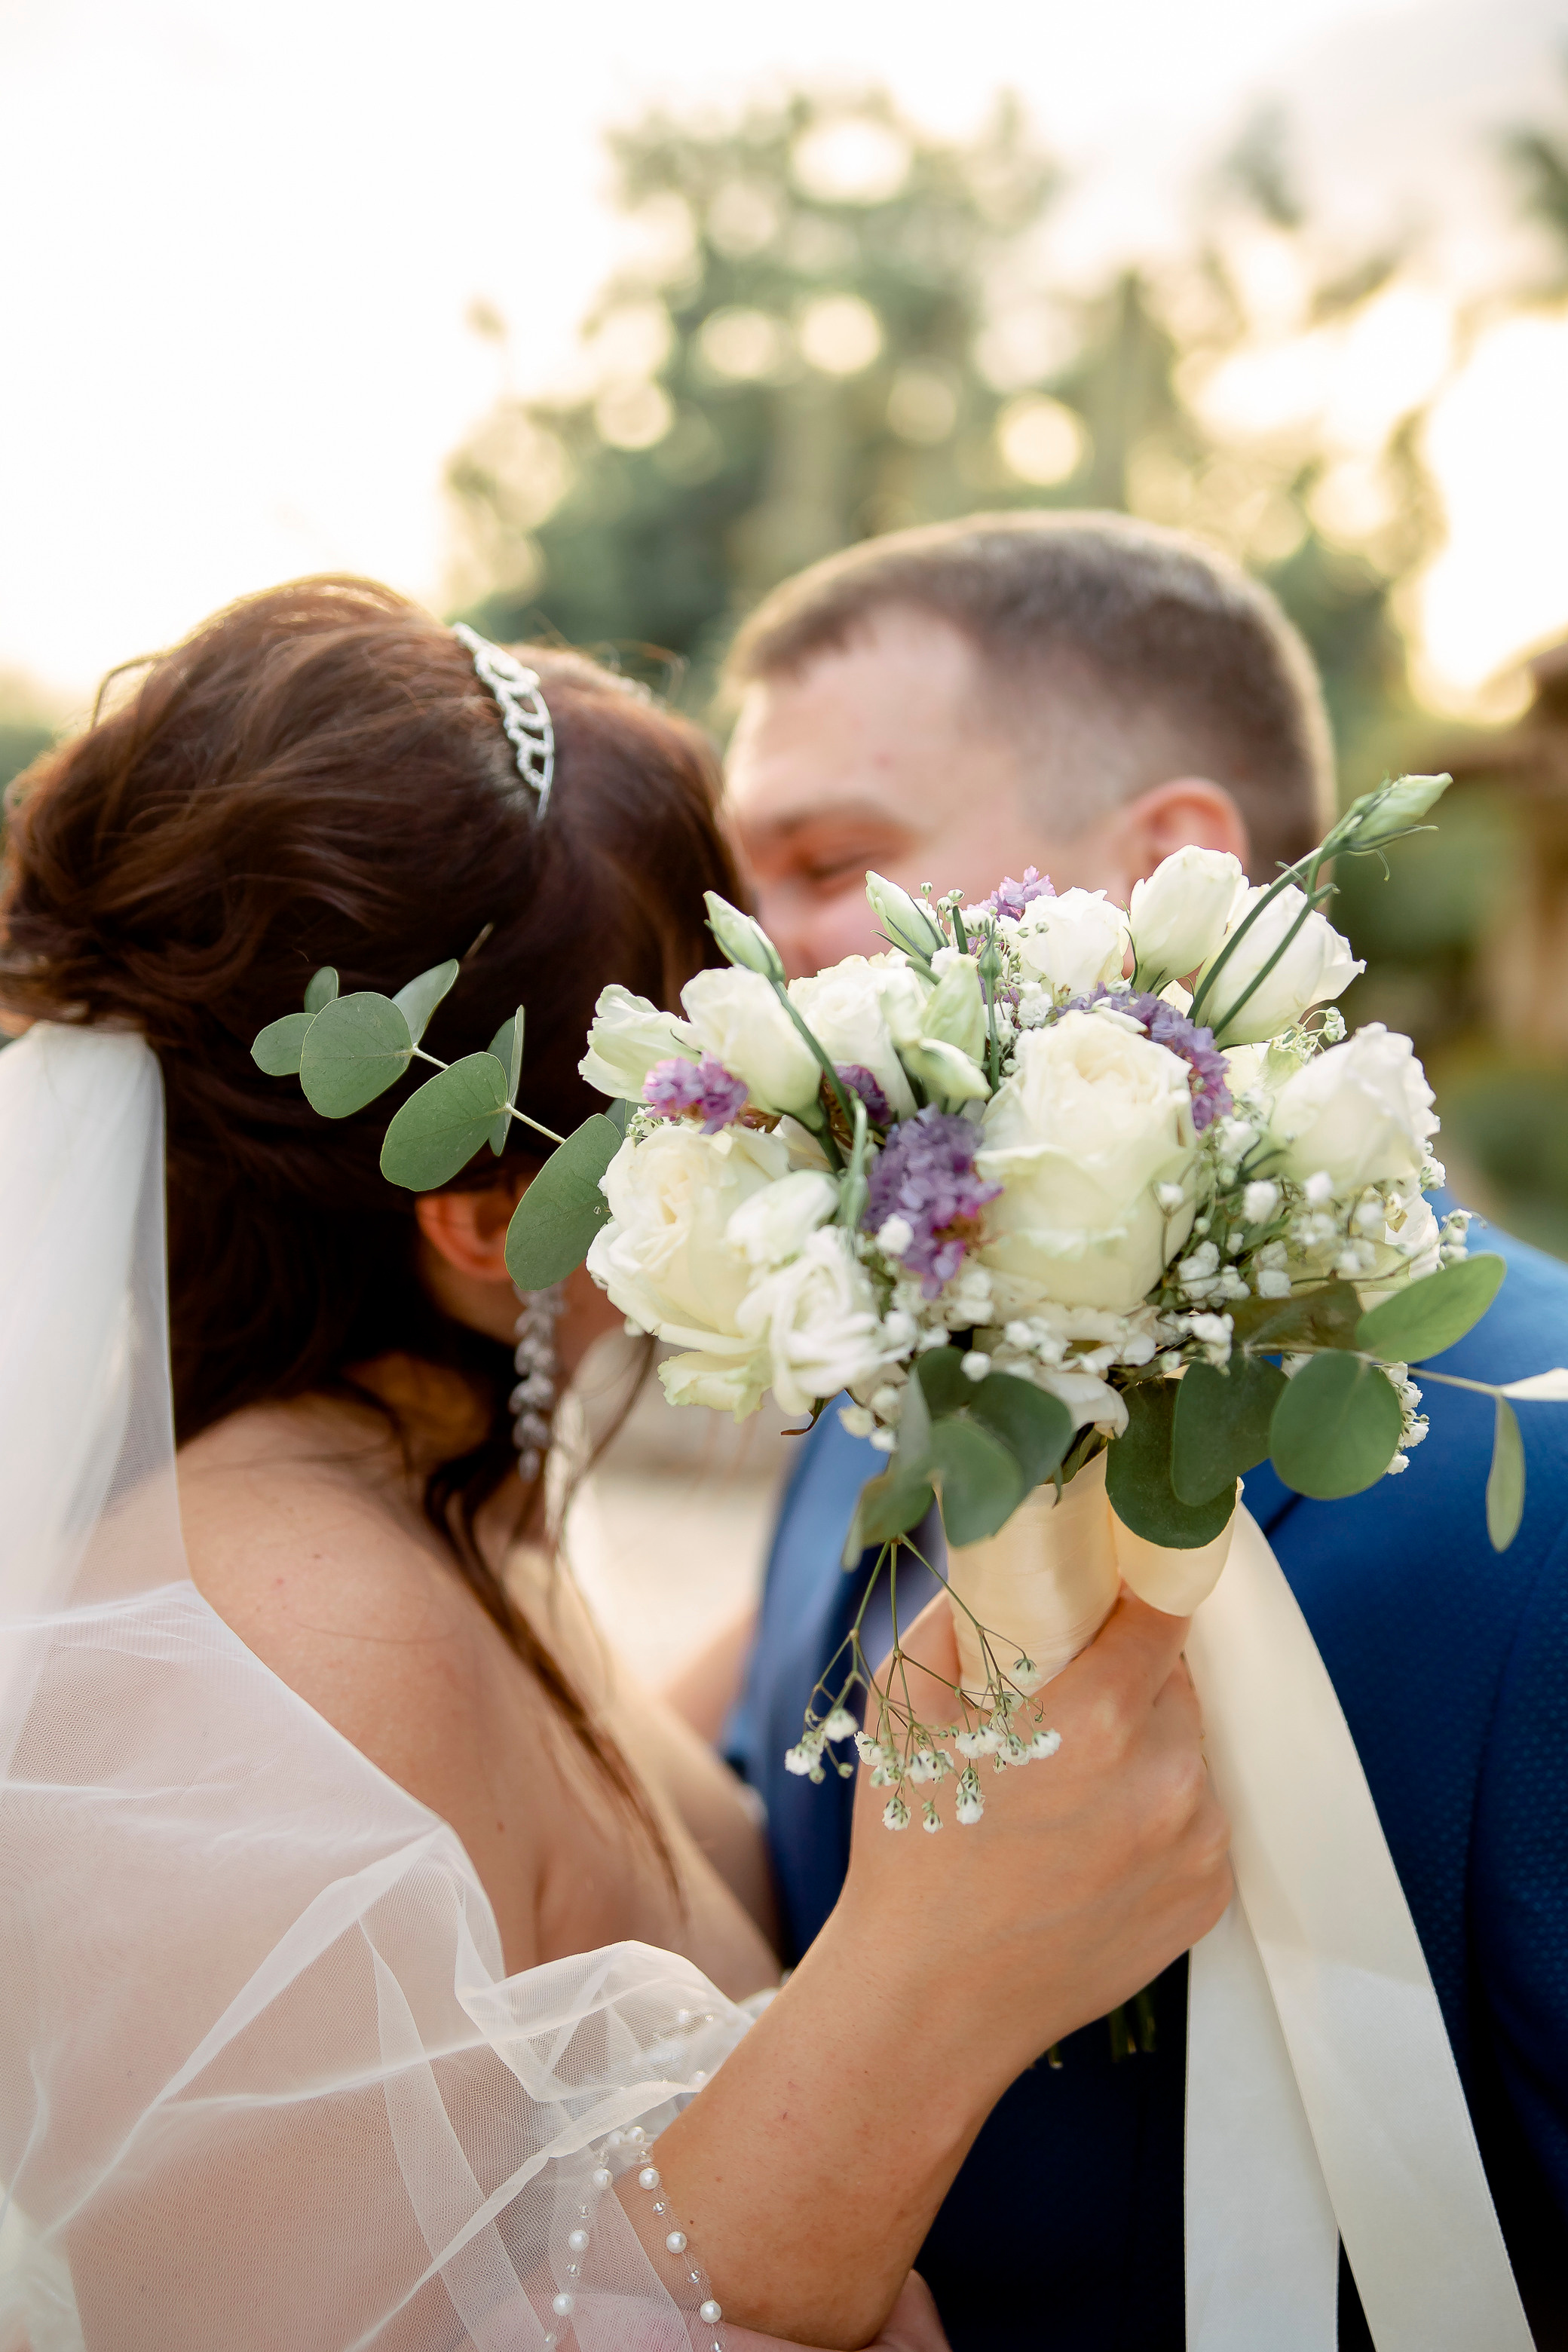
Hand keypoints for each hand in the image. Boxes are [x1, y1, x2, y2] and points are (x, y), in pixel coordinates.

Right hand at [650, 1589, 1226, 2347]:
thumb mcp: (902, 1705)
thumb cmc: (907, 1847)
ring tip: (1071, 1778)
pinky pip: (1197, 1818)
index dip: (1141, 1585)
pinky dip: (1158, 1809)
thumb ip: (959, 1613)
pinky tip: (1090, 1835)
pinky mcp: (1207, 1899)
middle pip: (1178, 1681)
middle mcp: (1166, 1780)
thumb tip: (999, 1548)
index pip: (1164, 1610)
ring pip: (1190, 1750)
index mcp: (1099, 1720)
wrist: (928, 2002)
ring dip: (1145, 1744)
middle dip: (1132, 1673)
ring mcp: (1196, 1846)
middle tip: (1068, 1694)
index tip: (1121, 1577)